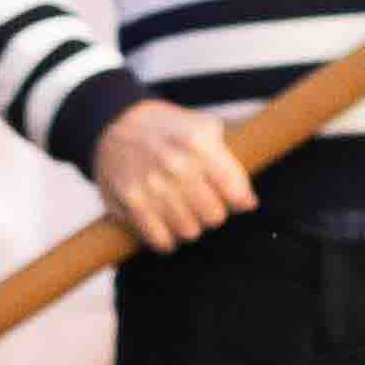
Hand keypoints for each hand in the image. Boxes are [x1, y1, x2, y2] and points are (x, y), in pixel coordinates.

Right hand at [89, 98, 256, 254]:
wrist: (115, 123)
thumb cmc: (168, 130)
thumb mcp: (204, 127)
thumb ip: (230, 162)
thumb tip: (248, 204)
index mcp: (199, 143)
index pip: (237, 193)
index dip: (240, 201)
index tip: (236, 201)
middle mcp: (176, 165)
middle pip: (215, 217)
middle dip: (212, 212)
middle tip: (203, 203)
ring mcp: (152, 186)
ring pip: (190, 232)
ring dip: (189, 225)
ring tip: (182, 210)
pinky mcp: (132, 204)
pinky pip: (161, 241)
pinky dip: (167, 239)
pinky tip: (165, 223)